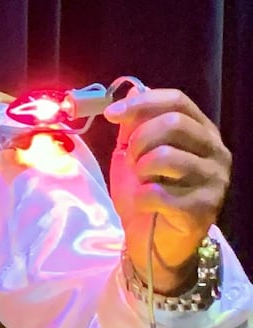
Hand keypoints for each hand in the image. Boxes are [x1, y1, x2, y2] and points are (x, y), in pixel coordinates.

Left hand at [105, 88, 230, 278]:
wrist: (150, 239)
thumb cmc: (144, 191)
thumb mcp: (133, 152)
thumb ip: (134, 124)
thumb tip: (132, 88)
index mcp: (201, 133)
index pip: (177, 101)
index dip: (142, 103)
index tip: (111, 114)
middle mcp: (216, 153)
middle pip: (173, 124)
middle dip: (139, 140)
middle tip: (130, 159)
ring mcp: (215, 181)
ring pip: (166, 156)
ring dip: (140, 170)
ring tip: (142, 182)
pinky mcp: (204, 208)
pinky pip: (158, 191)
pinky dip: (141, 197)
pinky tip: (147, 205)